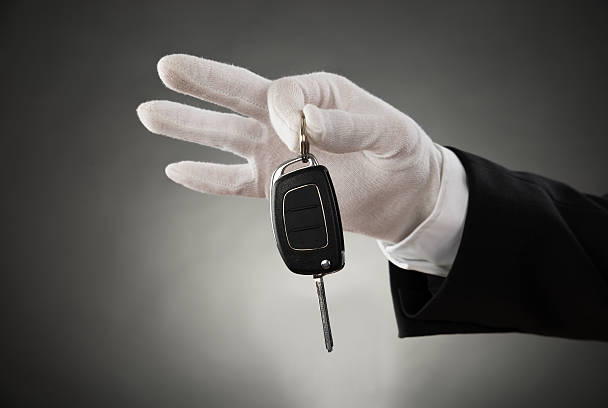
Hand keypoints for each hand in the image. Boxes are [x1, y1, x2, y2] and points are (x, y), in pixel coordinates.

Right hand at [137, 54, 442, 242]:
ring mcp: (277, 154)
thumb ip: (348, 124)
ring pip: (224, 137)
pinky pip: (232, 182)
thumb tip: (306, 122)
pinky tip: (176, 169)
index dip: (285, 112)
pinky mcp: (276, 187)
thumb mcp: (386, 130)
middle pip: (237, 98)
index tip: (304, 135)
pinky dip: (205, 179)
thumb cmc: (399, 152)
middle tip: (167, 69)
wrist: (404, 196)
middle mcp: (289, 121)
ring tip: (150, 113)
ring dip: (187, 127)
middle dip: (202, 83)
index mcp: (316, 95)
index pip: (282, 93)